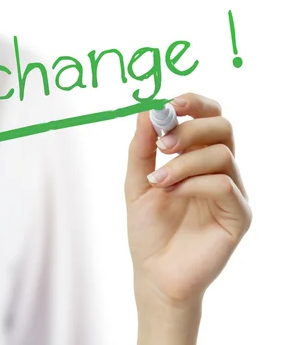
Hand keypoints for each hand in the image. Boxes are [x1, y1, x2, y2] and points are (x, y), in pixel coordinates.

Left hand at [125, 93, 251, 343]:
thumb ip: (140, 148)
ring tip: (158, 182)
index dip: (196, 103)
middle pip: (222, 127)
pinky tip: (172, 195)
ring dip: (184, 162)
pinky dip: (194, 183)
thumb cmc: (148, 229)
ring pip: (222, 154)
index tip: (171, 104)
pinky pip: (224, 184)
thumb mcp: (136, 183)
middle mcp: (220, 170)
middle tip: (162, 146)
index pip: (210, 117)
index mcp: (198, 157)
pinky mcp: (239, 215)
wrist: (153, 273)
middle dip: (189, 129)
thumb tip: (147, 110)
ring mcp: (233, 192)